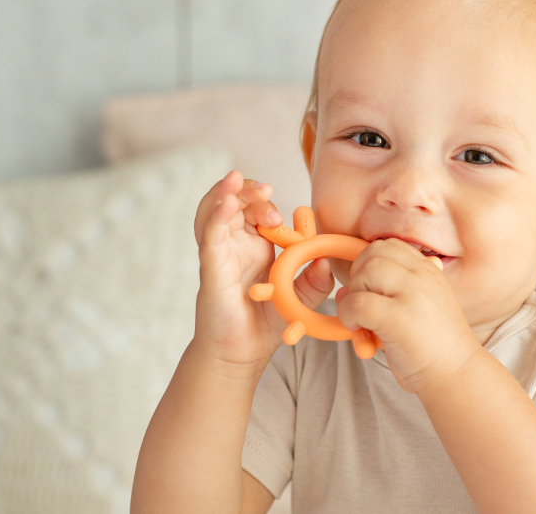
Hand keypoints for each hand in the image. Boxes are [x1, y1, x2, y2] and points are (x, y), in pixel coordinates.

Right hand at [193, 170, 335, 371]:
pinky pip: (209, 235)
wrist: (241, 354)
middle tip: (267, 192)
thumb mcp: (299, 299)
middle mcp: (235, 244)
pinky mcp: (210, 267)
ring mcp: (220, 253)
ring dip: (226, 192)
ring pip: (214, 210)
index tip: (292, 210)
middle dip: (249, 191)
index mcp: (256, 244)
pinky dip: (215, 215)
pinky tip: (226, 203)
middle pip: (235, 202)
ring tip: (237, 180)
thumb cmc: (266, 323)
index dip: (268, 200)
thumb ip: (315, 281)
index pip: (256, 208)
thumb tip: (326, 261)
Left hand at [335, 239, 480, 393]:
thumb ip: (386, 294)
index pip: (389, 245)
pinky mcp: (398, 318)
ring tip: (360, 318)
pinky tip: (357, 329)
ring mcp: (412, 295)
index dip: (370, 262)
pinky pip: (358, 302)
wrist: (457, 374)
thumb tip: (343, 291)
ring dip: (353, 294)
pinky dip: (348, 315)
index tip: (370, 289)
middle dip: (358, 276)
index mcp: (428, 271)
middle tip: (363, 304)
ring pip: (365, 271)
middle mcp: (422, 277)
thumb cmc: (433, 347)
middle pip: (373, 253)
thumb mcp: (417, 309)